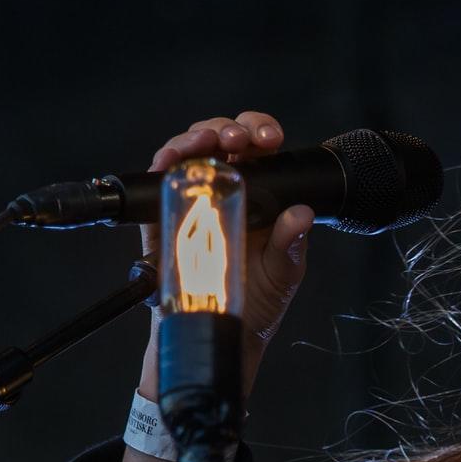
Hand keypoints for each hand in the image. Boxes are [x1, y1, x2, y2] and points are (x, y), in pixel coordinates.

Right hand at [137, 112, 313, 399]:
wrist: (220, 334)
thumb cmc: (255, 302)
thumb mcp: (282, 273)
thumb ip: (290, 245)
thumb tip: (301, 215)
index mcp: (259, 194)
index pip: (259, 148)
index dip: (261, 130)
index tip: (268, 137)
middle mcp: (225, 190)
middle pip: (221, 140)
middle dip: (228, 128)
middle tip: (236, 138)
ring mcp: (193, 199)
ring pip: (190, 152)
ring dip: (196, 137)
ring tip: (207, 140)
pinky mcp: (163, 216)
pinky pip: (159, 181)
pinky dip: (163, 162)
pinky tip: (172, 158)